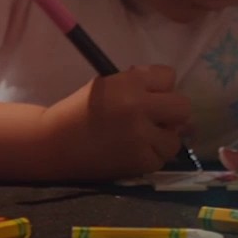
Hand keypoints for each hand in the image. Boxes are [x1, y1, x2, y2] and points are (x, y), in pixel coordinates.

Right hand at [39, 65, 190, 178]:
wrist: (55, 143)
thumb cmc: (79, 109)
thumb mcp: (107, 84)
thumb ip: (137, 83)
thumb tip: (168, 89)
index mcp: (129, 82)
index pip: (169, 76)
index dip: (160, 86)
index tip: (149, 94)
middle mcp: (138, 107)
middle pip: (182, 107)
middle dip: (171, 112)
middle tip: (155, 118)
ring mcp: (141, 136)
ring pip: (175, 138)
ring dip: (163, 138)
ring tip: (143, 138)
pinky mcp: (140, 161)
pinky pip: (162, 157)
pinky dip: (150, 155)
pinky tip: (133, 151)